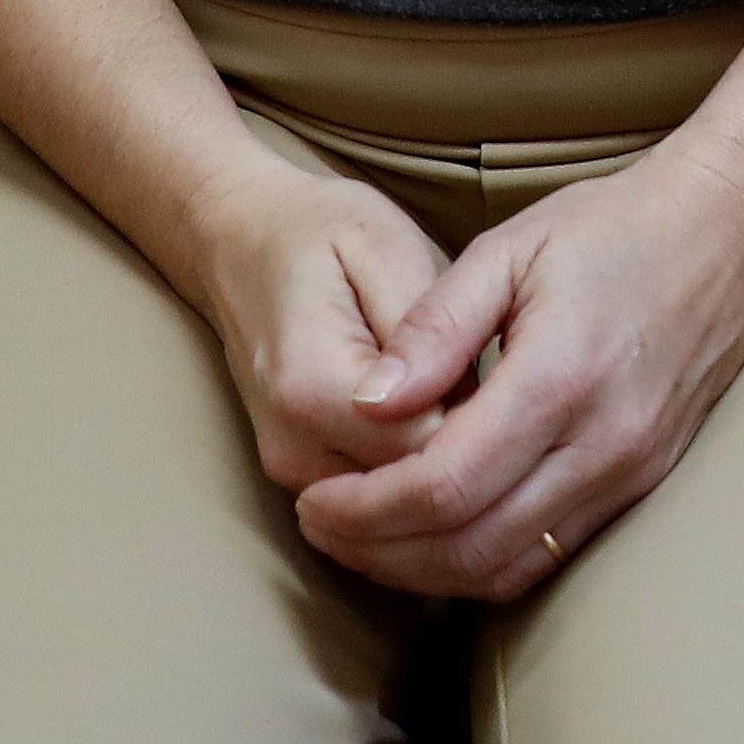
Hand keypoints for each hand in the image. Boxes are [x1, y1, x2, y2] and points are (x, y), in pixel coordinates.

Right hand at [185, 161, 461, 495]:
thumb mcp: (385, 248)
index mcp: (312, 388)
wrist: (239, 242)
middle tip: (490, 382)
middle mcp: (293, 448)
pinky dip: (415, 475)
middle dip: (469, 449)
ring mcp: (291, 471)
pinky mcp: (300, 478)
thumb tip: (471, 402)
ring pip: (400, 510)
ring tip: (460, 393)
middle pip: (415, 490)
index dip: (484, 420)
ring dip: (444, 466)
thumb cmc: (320, 234)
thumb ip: (428, 330)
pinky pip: (379, 504)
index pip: (428, 448)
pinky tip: (435, 419)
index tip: (503, 373)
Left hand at [287, 147, 743, 600]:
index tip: (313, 501)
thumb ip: (433, 329)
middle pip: (470, 546)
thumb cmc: (614, 227)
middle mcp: (602, 443)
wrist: (729, 231)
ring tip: (364, 540)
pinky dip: (480, 563)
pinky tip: (435, 538)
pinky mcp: (640, 484)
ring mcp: (629, 473)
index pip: (445, 486)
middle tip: (319, 527)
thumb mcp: (510, 249)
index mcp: (561, 377)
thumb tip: (364, 405)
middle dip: (379, 552)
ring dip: (424, 571)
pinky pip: (548, 555)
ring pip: (508, 566)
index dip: (366, 511)